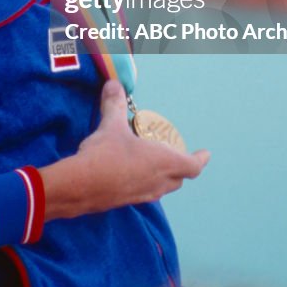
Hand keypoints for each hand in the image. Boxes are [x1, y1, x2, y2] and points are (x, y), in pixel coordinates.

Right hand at [40, 80, 209, 219]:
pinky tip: (132, 173)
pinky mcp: (126, 201)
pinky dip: (147, 183)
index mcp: (163, 163)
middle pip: (179, 178)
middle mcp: (158, 182)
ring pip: (163, 188)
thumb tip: (114, 85)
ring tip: (155, 163)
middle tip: (176, 154)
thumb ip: (115, 104)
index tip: (206, 154)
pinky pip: (146, 193)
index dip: (200, 160)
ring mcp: (142, 195)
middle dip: (181, 167)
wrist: (81, 186)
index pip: (192, 166)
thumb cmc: (106, 155)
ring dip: (164, 176)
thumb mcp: (112, 125)